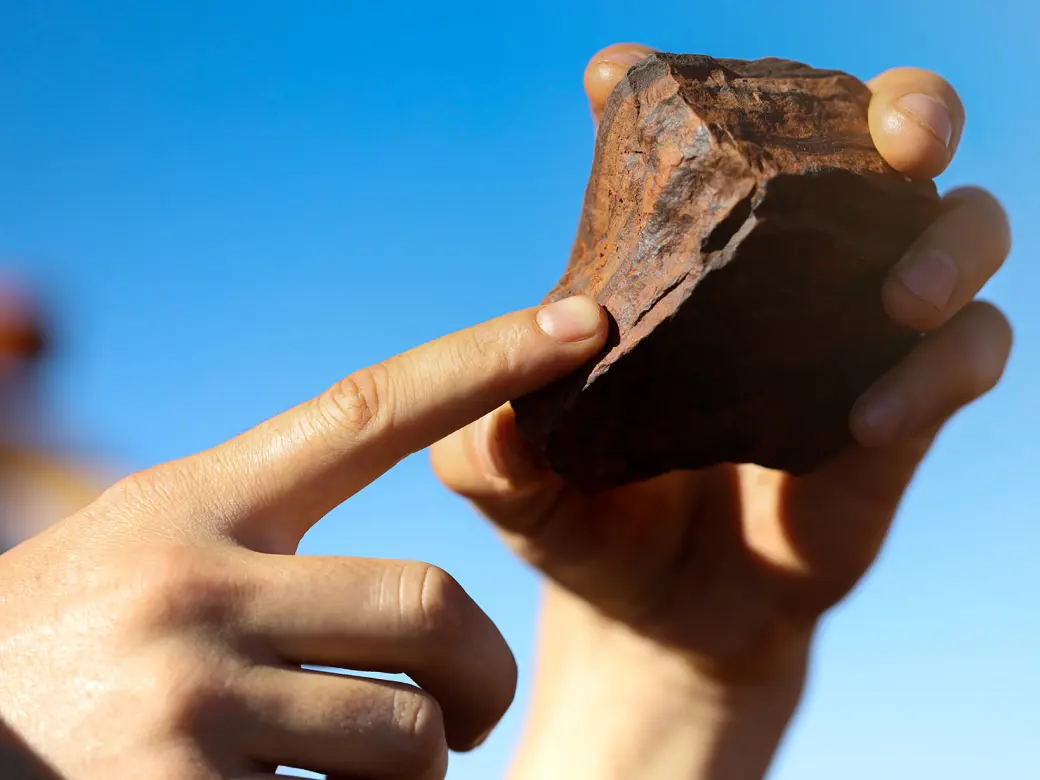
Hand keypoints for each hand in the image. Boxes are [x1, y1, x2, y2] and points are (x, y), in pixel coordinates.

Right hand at [0, 297, 608, 778]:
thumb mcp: (138, 555)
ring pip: (412, 735)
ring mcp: (190, 699)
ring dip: (414, 768)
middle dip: (482, 673)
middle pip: (434, 605)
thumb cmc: (45, 654)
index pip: (370, 407)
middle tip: (471, 709)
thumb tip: (419, 598)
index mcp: (195, 505)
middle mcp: (195, 586)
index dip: (488, 358)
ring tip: (347, 773)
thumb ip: (260, 543)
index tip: (586, 323)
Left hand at [432, 44, 1012, 777]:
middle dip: (904, 115)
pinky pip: (965, 358)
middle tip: (894, 134)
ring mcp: (847, 337)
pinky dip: (937, 373)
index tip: (611, 78)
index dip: (673, 87)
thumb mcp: (514, 486)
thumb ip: (486, 449)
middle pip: (874, 147)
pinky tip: (865, 420)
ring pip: (959, 233)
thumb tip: (505, 405)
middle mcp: (779, 277)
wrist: (657, 618)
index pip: (703, 140)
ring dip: (950, 242)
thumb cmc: (583, 528)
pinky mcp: (899, 413)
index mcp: (682, 264)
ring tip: (896, 298)